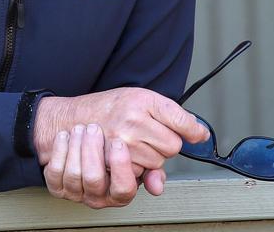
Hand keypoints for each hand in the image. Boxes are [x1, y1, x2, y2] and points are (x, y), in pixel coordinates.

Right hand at [34, 88, 207, 172]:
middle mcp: (133, 119)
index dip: (191, 130)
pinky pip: (141, 173)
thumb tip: (200, 136)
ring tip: (133, 144)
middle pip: (172, 146)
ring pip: (158, 162)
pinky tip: (126, 156)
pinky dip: (136, 169)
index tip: (196, 134)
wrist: (74, 120)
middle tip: (147, 135)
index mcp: (143, 100)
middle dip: (163, 145)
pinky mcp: (114, 159)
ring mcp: (123, 141)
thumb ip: (173, 118)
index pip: (182, 121)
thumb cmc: (108, 109)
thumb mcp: (141, 100)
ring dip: (150, 159)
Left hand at [44, 123, 154, 207]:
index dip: (120, 165)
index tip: (118, 141)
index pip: (124, 188)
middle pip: (95, 180)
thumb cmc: (113, 142)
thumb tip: (157, 185)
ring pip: (75, 175)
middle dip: (93, 151)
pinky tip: (65, 136)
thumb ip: (152, 166)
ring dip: (77, 147)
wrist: (82, 130)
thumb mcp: (139, 151)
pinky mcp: (57, 185)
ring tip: (81, 128)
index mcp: (120, 192)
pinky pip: (55, 171)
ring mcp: (77, 192)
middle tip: (95, 129)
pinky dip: (60, 150)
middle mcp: (99, 196)